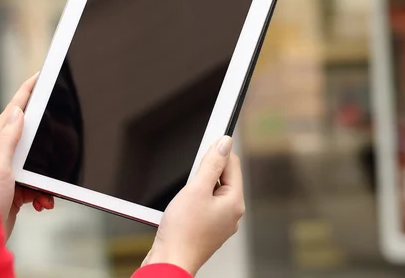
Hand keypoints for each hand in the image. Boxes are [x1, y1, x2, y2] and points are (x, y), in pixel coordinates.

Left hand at [0, 73, 54, 237]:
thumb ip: (8, 138)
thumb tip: (19, 113)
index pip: (14, 110)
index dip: (27, 91)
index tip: (40, 75)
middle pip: (30, 137)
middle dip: (47, 142)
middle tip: (60, 135)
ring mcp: (7, 174)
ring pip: (37, 165)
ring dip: (45, 180)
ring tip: (42, 194)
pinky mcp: (14, 191)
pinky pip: (36, 186)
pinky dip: (42, 194)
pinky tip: (40, 203)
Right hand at [143, 136, 243, 275]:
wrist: (170, 262)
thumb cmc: (182, 231)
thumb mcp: (196, 189)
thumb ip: (212, 164)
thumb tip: (225, 143)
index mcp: (234, 202)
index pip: (232, 164)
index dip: (217, 152)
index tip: (204, 143)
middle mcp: (231, 213)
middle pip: (223, 178)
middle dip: (205, 172)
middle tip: (189, 178)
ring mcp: (219, 223)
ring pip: (211, 192)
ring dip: (197, 187)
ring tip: (183, 198)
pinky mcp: (206, 229)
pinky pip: (203, 206)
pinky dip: (192, 201)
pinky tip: (181, 207)